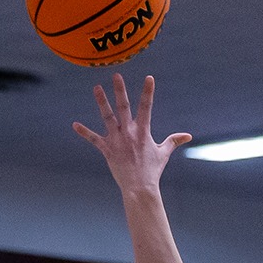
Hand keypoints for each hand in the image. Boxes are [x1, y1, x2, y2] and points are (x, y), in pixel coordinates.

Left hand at [73, 74, 190, 194]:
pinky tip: (75, 124)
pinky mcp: (107, 150)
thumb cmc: (152, 170)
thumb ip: (173, 141)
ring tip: (97, 88)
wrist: (139, 187)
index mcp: (143, 131)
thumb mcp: (164, 153)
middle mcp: (129, 132)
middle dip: (120, 91)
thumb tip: (188, 136)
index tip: (149, 78)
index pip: (147, 107)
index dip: (148, 92)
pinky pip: (94, 139)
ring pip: (107, 117)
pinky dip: (84, 132)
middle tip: (116, 75)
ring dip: (102, 102)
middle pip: (123, 107)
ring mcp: (117, 140)